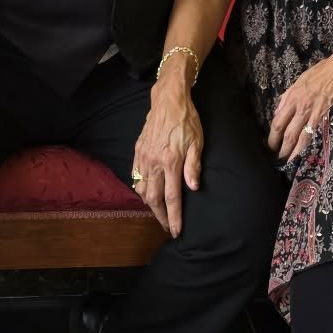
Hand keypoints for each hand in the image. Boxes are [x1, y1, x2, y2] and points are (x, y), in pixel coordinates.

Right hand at [132, 80, 203, 237]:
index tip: (176, 231)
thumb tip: (193, 188)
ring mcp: (143, 158)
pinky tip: (147, 192)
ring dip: (150, 204)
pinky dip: (140, 188)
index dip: (174, 217)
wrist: (168, 101)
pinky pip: (135, 176)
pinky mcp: (137, 151)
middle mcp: (154, 163)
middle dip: (160, 216)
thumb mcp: (197, 142)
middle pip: (154, 198)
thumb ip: (193, 167)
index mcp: (171, 162)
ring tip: (159, 212)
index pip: (172, 198)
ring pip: (142, 190)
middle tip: (167, 226)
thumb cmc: (187, 121)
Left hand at [268, 49, 332, 163]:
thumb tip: (278, 111)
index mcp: (291, 97)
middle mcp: (298, 106)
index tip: (268, 144)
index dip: (271, 135)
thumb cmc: (321, 72)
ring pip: (296, 136)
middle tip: (274, 157)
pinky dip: (305, 146)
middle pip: (284, 131)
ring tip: (286, 161)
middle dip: (277, 146)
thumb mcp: (299, 81)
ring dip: (290, 151)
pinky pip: (311, 134)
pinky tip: (302, 154)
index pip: (276, 120)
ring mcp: (310, 112)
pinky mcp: (322, 115)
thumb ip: (288, 97)